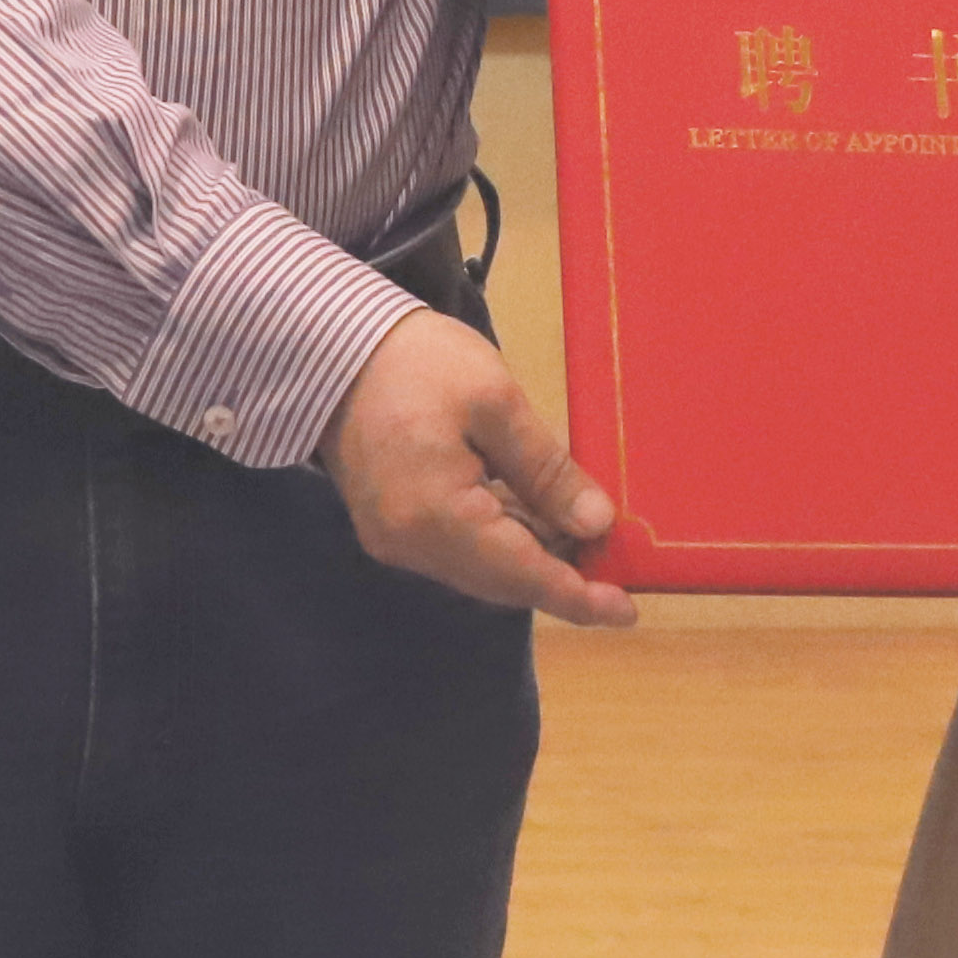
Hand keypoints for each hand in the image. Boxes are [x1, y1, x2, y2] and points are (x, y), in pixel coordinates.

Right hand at [322, 306, 636, 626]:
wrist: (330, 348)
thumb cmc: (416, 363)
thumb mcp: (496, 402)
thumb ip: (547, 470)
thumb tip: (596, 523)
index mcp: (438, 518)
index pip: (522, 574)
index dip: (579, 596)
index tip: (627, 609)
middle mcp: (411, 546)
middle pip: (501, 580)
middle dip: (561, 574)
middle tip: (615, 558)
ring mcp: (395, 540)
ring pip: (481, 568)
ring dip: (533, 556)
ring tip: (585, 531)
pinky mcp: (391, 526)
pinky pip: (458, 549)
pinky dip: (502, 540)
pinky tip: (537, 516)